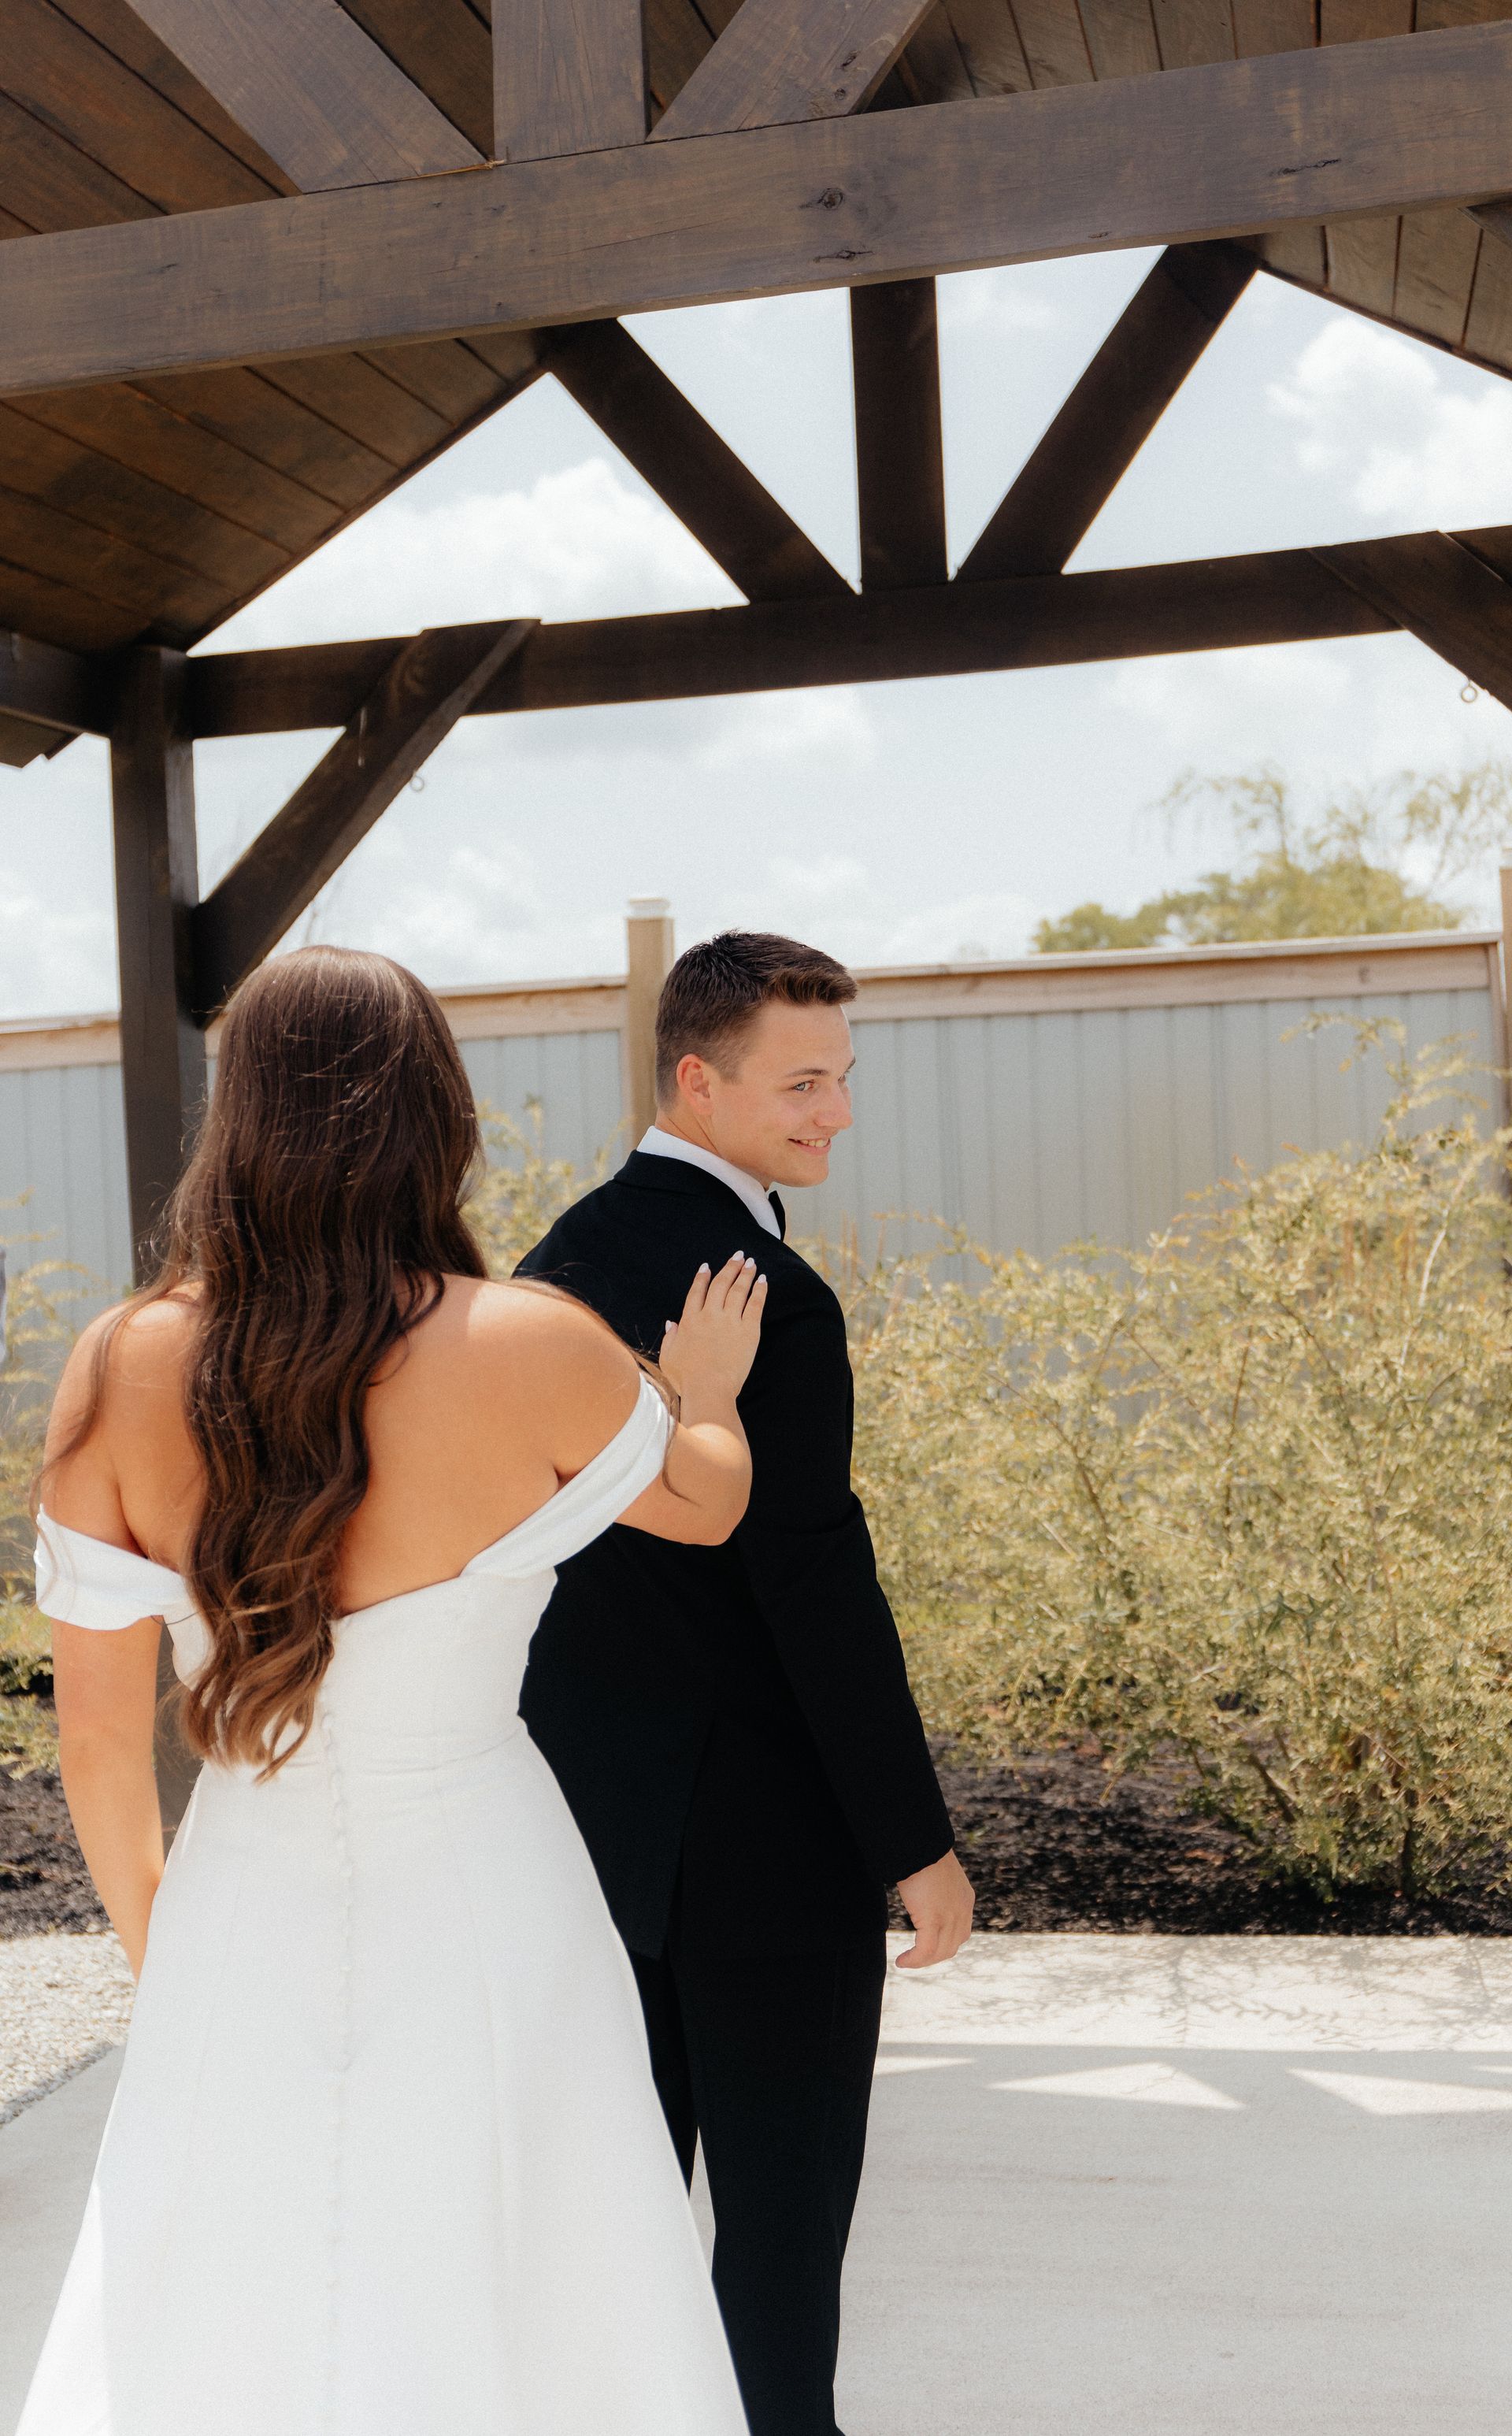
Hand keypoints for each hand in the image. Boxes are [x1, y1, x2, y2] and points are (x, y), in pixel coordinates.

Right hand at [659, 1252, 767, 1408]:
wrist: (708, 1389)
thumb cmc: (686, 1379)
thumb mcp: (668, 1357)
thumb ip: (669, 1337)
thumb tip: (670, 1323)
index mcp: (689, 1321)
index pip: (696, 1292)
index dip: (702, 1277)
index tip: (707, 1266)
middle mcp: (709, 1315)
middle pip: (720, 1284)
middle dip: (729, 1267)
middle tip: (737, 1256)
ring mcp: (730, 1321)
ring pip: (738, 1290)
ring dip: (745, 1274)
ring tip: (751, 1263)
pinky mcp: (748, 1330)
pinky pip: (755, 1304)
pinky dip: (760, 1291)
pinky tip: (763, 1281)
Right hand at [895, 1848, 973, 1969]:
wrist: (920, 1845)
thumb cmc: (921, 1853)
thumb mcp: (936, 1874)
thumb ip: (935, 1889)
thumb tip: (919, 1891)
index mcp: (965, 1899)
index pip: (960, 1932)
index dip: (944, 1943)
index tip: (926, 1945)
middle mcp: (963, 1911)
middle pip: (951, 1946)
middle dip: (933, 1956)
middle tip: (914, 1957)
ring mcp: (951, 1917)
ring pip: (940, 1952)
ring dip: (922, 1961)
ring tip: (906, 1961)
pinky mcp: (934, 1920)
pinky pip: (925, 1951)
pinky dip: (914, 1960)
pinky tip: (901, 1961)